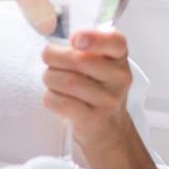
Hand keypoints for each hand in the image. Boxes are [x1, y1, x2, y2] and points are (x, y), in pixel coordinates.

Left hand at [41, 28, 136, 149]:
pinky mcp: (94, 120)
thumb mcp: (99, 64)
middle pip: (77, 60)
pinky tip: (56, 98)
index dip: (94, 38)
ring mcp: (108, 100)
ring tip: (53, 82)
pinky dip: (50, 98)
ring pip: (66, 81)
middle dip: (54, 59)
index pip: (115, 41)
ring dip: (50, 79)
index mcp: (119, 58)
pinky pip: (61, 102)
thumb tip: (49, 38)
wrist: (109, 129)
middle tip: (50, 63)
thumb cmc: (96, 89)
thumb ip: (81, 48)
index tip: (75, 40)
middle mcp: (119, 78)